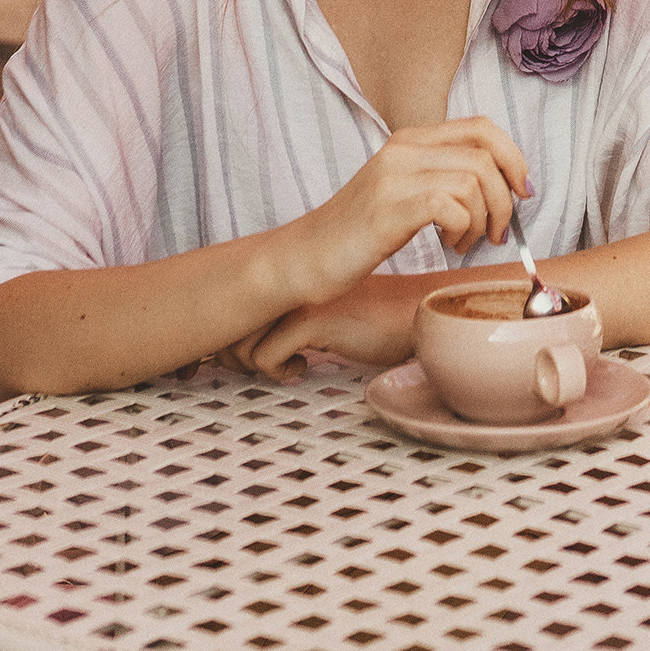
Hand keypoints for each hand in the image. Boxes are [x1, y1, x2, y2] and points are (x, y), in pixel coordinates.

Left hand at [227, 272, 437, 382]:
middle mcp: (290, 283)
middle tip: (266, 366)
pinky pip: (266, 358)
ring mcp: (300, 300)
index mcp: (292, 277)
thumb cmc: (378, 320)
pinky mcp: (313, 320)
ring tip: (289, 365)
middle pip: (229, 324)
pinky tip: (307, 368)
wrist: (420, 313)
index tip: (246, 358)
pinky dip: (281, 373)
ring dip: (256, 366)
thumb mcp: (329, 316)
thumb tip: (255, 347)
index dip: (230, 337)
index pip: (236, 304)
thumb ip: (297, 321)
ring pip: (241, 343)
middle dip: (234, 355)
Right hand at [271, 118, 530, 316]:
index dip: (513, 156)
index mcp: (408, 140)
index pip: (481, 126)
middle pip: (485, 152)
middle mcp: (402, 149)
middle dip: (506, 196)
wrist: (303, 259)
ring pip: (473, 179)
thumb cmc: (357, 234)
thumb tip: (499, 186)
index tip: (522, 192)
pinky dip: (464, 229)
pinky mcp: (387, 209)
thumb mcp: (401, 192)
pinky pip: (450, 205)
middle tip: (499, 231)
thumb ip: (439, 177)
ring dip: (484, 219)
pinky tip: (450, 245)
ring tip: (465, 243)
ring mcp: (393, 177)